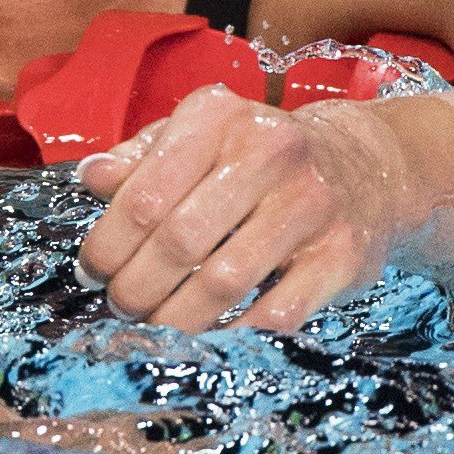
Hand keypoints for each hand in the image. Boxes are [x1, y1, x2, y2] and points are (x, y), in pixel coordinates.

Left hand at [72, 86, 400, 334]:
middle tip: (120, 306)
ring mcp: (310, 204)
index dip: (108, 243)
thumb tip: (90, 177)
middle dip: (136, 286)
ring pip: (222, 282)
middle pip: (178, 241)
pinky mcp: (341, 255)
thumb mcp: (198, 136)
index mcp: (219, 118)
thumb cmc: (255, 156)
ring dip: (175, 317)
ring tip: (154, 323)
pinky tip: (209, 336)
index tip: (90, 272)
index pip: (144, 193)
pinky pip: (276, 313)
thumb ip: (140, 157)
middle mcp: (269, 152)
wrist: (363, 167)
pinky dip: (234, 334)